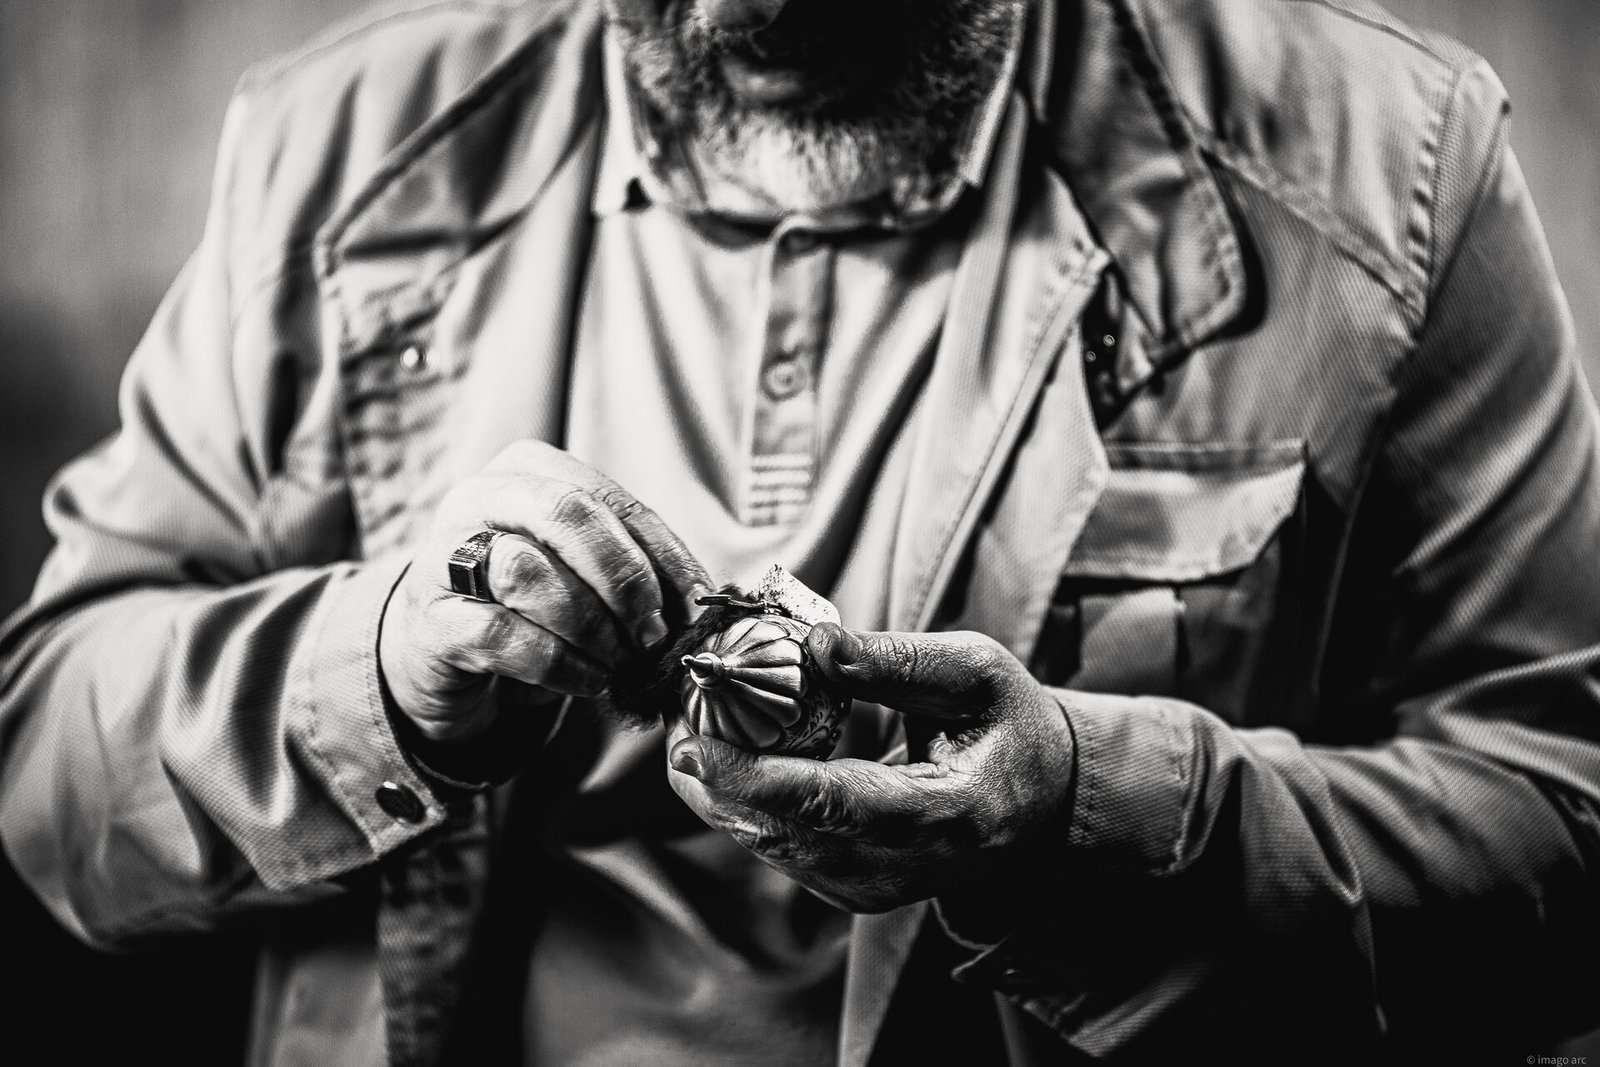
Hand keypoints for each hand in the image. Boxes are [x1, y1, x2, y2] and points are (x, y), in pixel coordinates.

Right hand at [380, 440, 710, 742]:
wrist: (442, 652)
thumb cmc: (530, 603)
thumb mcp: (585, 574)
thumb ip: (637, 571)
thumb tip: (702, 603)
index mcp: (531, 470)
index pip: (612, 499)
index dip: (664, 554)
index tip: (698, 606)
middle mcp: (482, 496)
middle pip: (567, 514)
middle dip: (625, 579)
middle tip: (655, 633)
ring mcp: (445, 555)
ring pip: (529, 572)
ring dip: (592, 627)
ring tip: (621, 661)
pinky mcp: (432, 619)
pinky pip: (503, 635)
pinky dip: (559, 664)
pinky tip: (588, 680)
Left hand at [665, 625, 1074, 912]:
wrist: (1040, 801)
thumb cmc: (1009, 726)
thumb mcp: (976, 674)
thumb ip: (898, 662)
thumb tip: (816, 643)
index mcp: (947, 813)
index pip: (834, 805)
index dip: (756, 779)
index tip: (694, 745)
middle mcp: (907, 867)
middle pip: (788, 834)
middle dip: (716, 782)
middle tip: (671, 724)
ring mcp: (877, 888)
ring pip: (774, 847)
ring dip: (720, 793)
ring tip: (684, 730)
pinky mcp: (854, 889)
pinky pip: (782, 849)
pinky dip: (744, 805)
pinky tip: (720, 760)